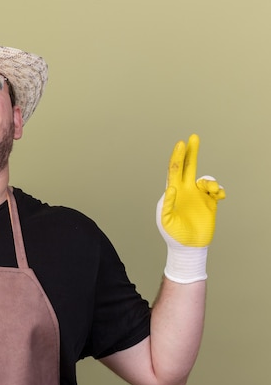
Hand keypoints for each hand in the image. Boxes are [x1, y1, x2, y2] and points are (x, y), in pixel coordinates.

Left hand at [156, 134, 225, 282]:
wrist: (188, 247)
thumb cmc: (173, 234)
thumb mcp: (165, 220)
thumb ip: (166, 203)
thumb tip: (171, 187)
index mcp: (172, 192)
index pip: (174, 171)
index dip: (178, 157)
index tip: (181, 144)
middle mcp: (185, 191)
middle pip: (188, 167)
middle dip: (191, 152)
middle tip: (194, 137)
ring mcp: (197, 196)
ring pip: (205, 179)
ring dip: (210, 181)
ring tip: (212, 190)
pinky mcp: (209, 203)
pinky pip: (216, 190)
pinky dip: (219, 190)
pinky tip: (219, 196)